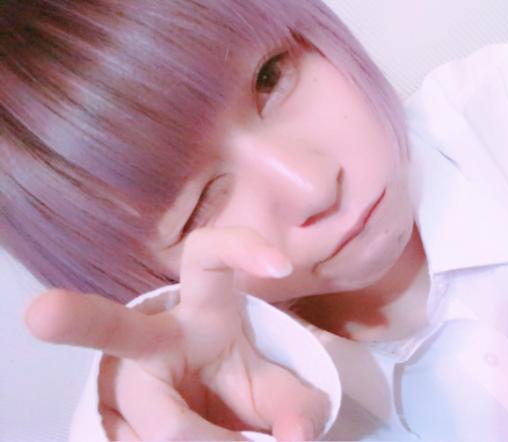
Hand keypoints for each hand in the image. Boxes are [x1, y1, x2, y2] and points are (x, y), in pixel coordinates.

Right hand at [25, 227, 328, 440]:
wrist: (194, 410)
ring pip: (164, 426)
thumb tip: (298, 437)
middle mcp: (149, 340)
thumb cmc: (233, 382)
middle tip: (43, 314)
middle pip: (112, 327)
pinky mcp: (107, 423)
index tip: (282, 265)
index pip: (210, 257)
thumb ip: (295, 405)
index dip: (243, 249)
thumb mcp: (270, 387)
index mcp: (201, 309)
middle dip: (75, 318)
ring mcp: (119, 384)